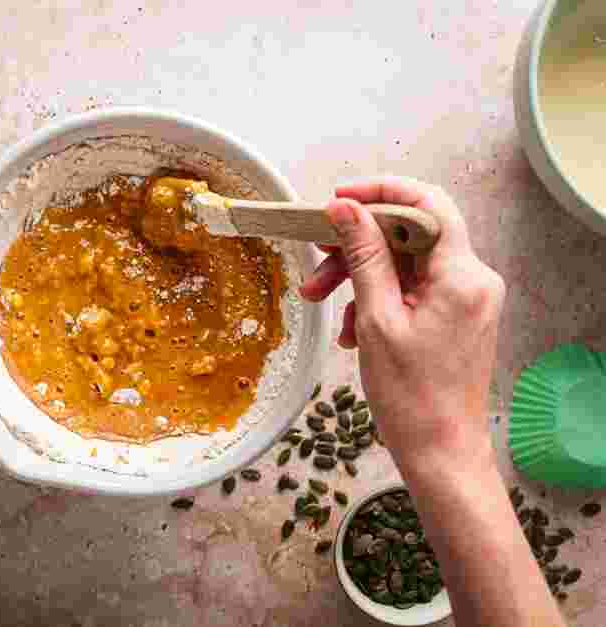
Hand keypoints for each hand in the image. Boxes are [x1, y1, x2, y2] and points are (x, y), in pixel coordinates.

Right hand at [300, 176, 505, 470]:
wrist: (441, 452)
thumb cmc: (412, 397)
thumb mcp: (376, 319)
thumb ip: (364, 257)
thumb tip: (345, 209)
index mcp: (461, 276)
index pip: (426, 204)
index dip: (380, 193)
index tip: (339, 198)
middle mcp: (473, 279)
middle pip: (409, 235)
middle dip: (357, 245)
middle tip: (316, 264)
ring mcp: (466, 298)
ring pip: (405, 263)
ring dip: (360, 276)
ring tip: (322, 303)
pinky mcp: (455, 315)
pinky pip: (410, 289)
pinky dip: (377, 299)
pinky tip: (351, 329)